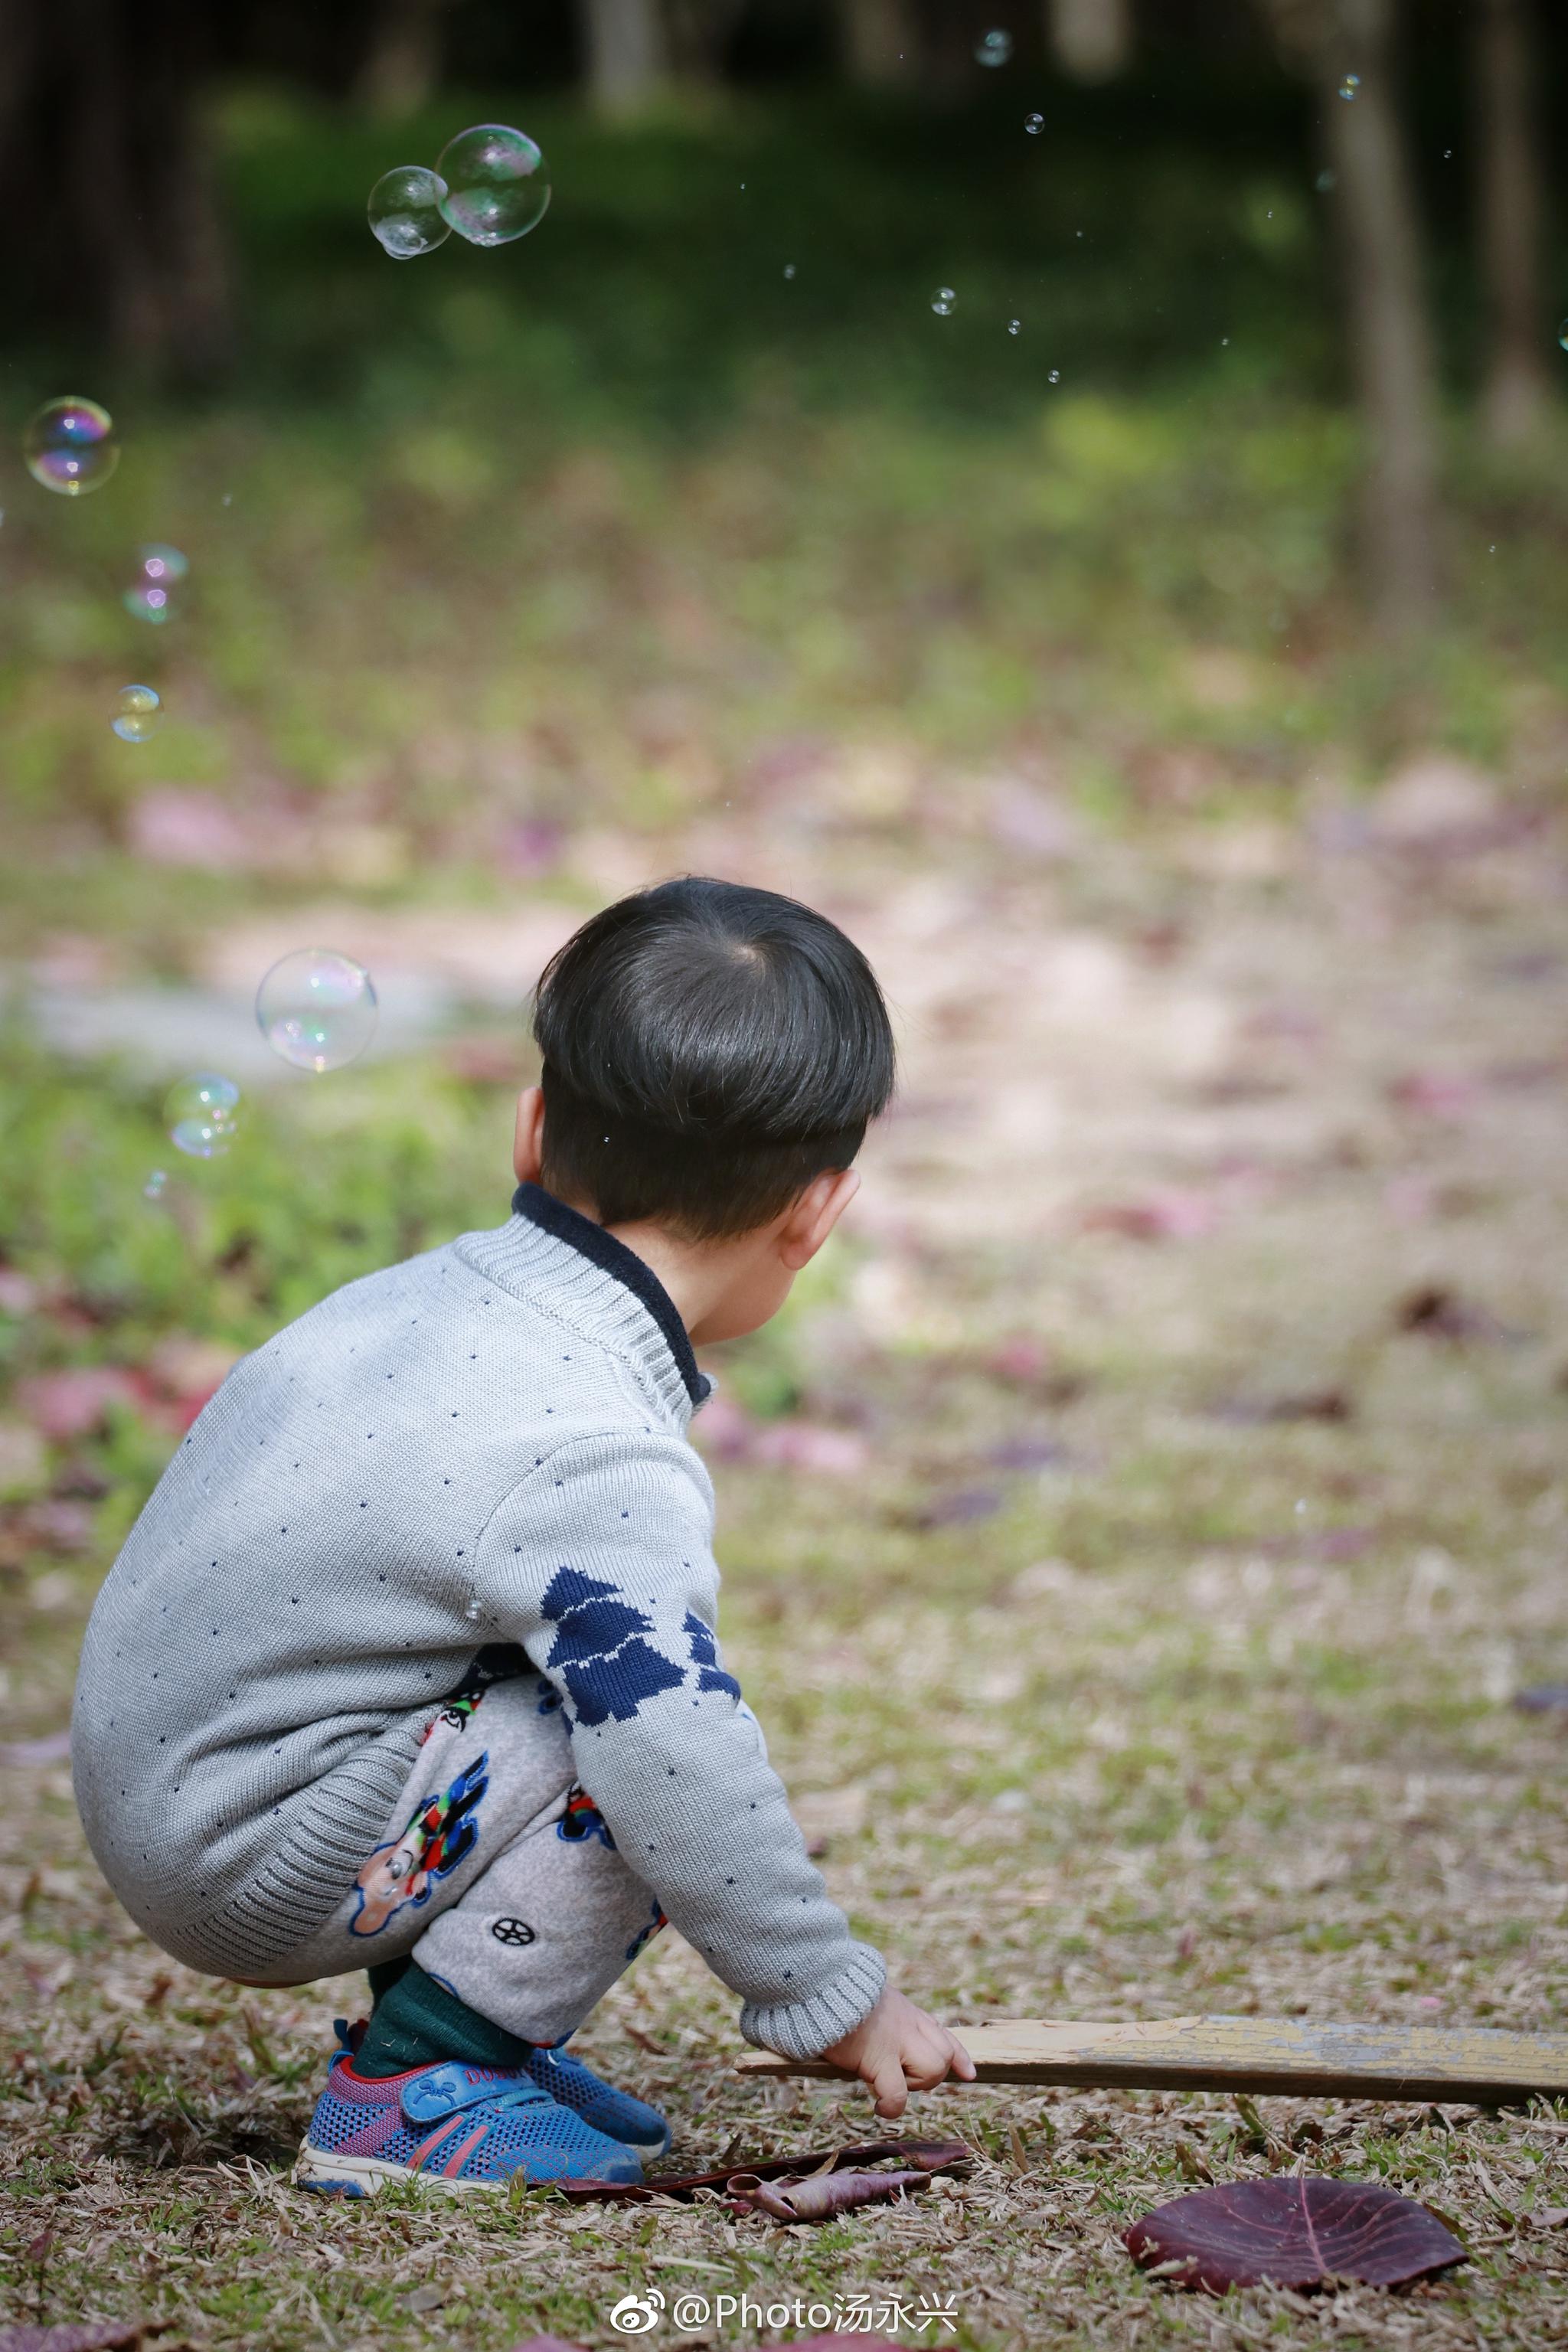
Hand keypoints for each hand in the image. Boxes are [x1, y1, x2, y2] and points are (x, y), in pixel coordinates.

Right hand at [819, 1986, 975, 2118]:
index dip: (959, 2057)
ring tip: (888, 2085)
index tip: (968, 2073)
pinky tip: (879, 2107)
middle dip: (929, 2075)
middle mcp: (907, 2024)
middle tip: (900, 2078)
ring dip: (914, 2085)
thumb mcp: (869, 1998)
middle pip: (944, 2055)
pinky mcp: (877, 2056)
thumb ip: (883, 2017)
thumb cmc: (835, 1992)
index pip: (943, 2034)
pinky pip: (898, 2093)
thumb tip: (875, 2036)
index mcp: (905, 2011)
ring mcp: (895, 2040)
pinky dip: (891, 2106)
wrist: (820, 1981)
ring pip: (933, 2070)